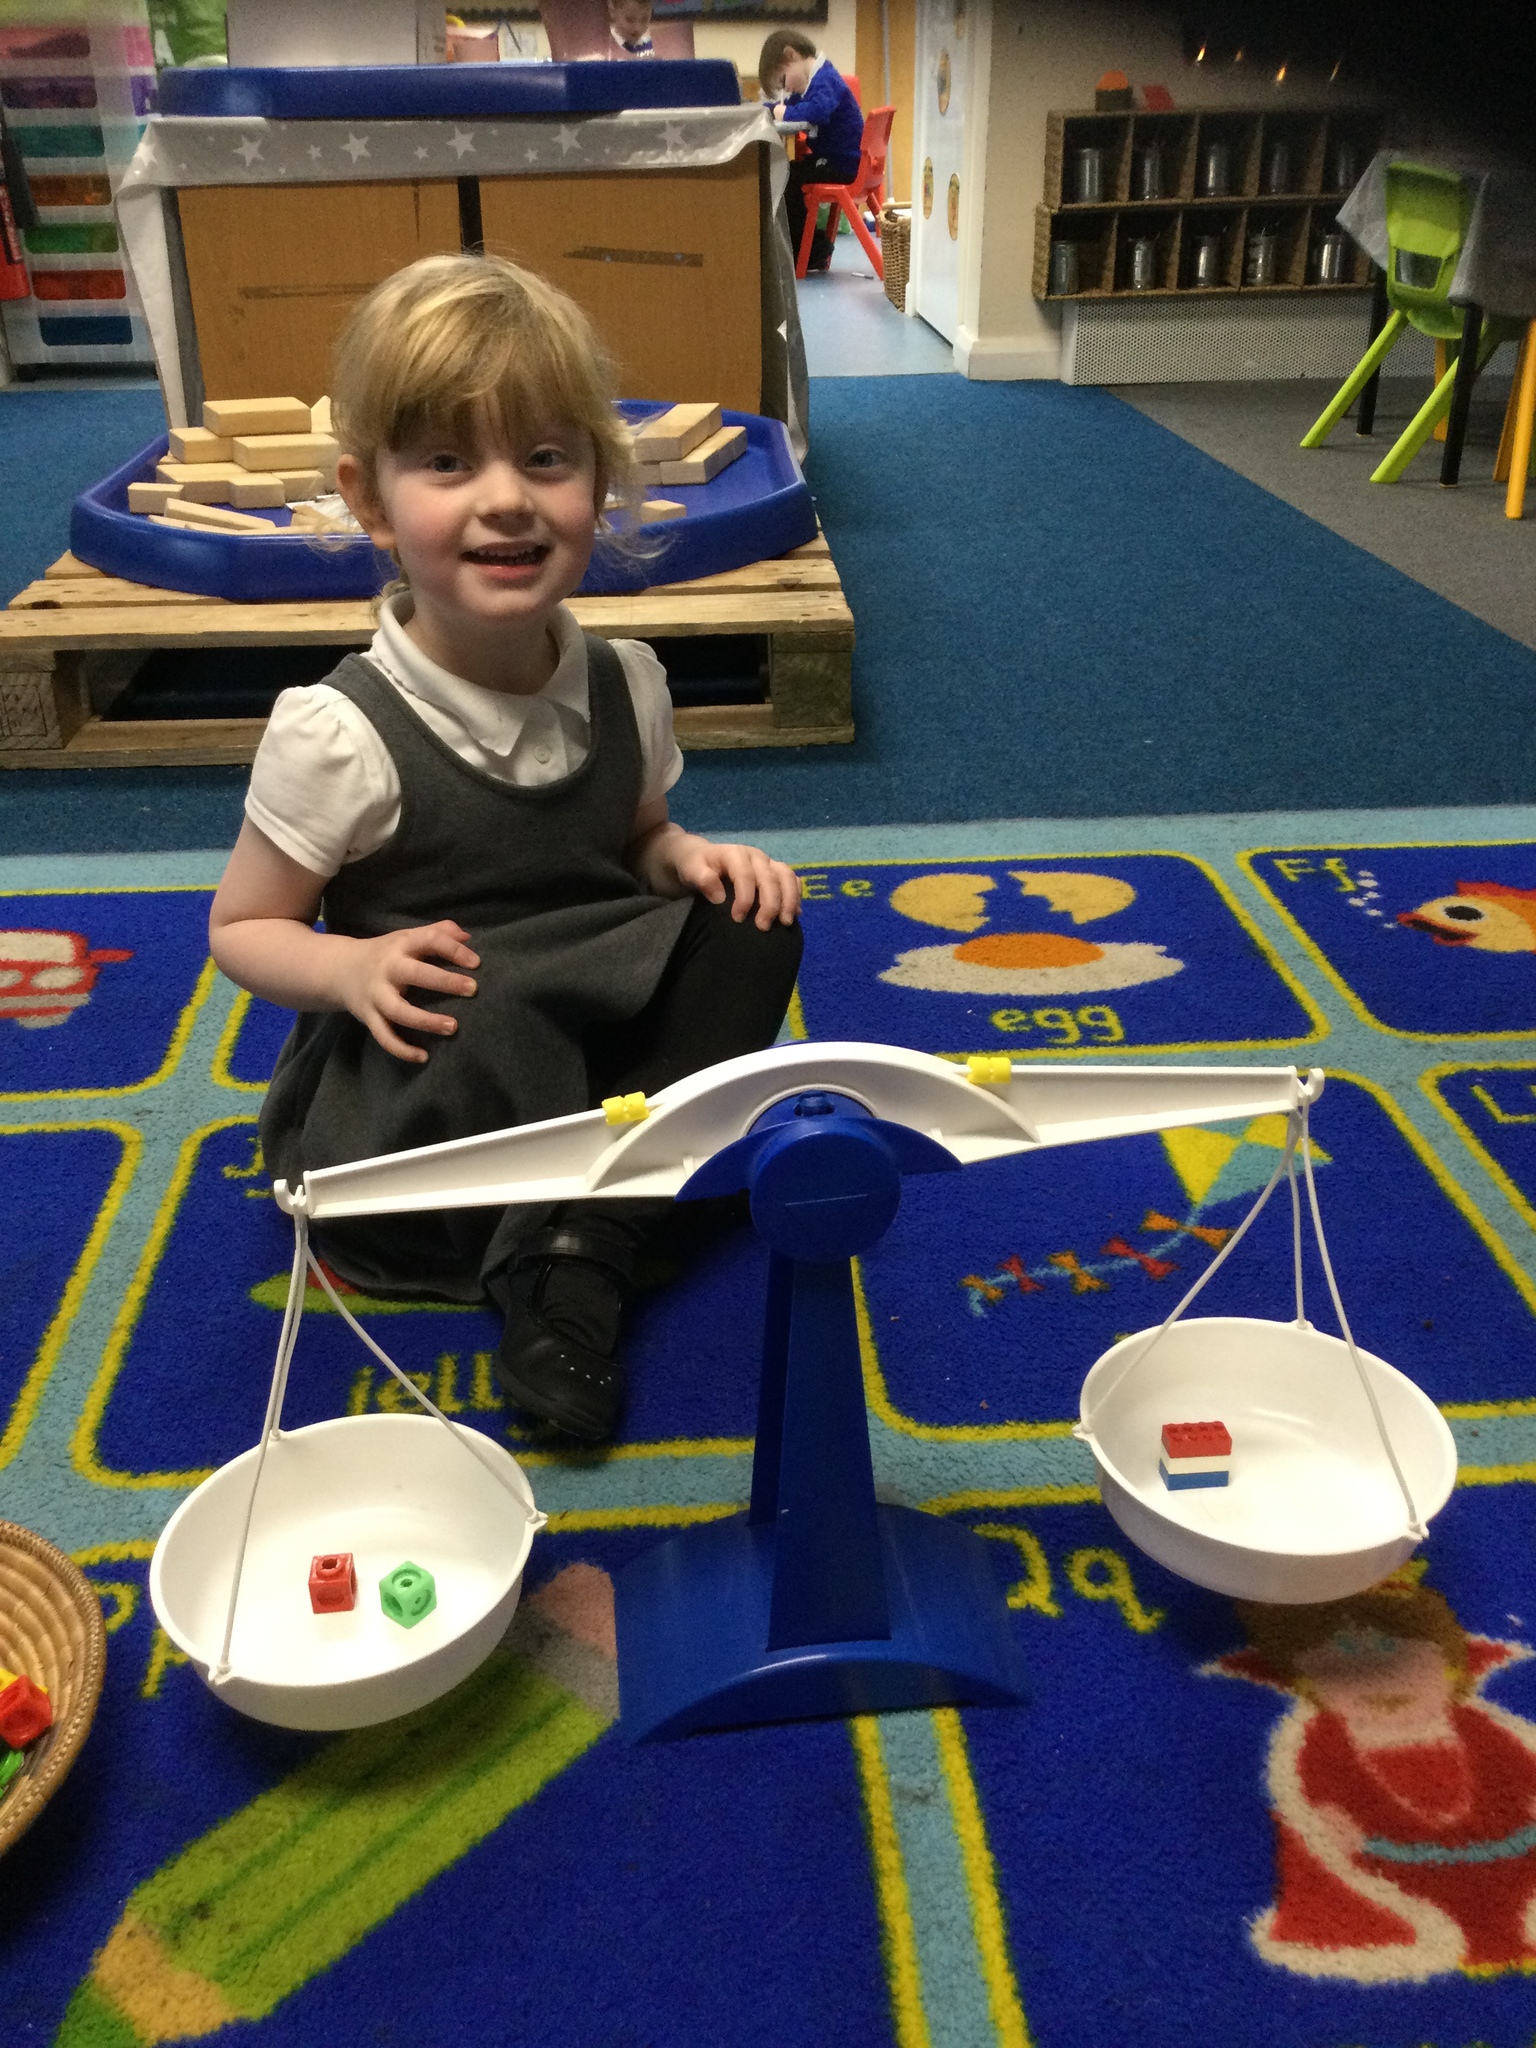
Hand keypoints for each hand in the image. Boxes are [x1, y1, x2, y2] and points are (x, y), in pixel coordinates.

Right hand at [331, 920, 479, 1063]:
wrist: (340, 969)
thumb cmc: (387, 954)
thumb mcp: (408, 937)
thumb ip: (438, 932)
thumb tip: (468, 937)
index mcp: (401, 944)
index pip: (429, 940)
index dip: (454, 950)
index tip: (477, 963)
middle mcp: (388, 969)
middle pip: (416, 974)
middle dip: (445, 981)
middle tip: (473, 989)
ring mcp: (376, 995)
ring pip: (399, 1011)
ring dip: (426, 1021)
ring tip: (452, 1027)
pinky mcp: (368, 1016)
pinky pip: (384, 1036)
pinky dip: (401, 1049)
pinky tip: (423, 1057)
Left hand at [672, 837, 800, 928]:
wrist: (701, 858)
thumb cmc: (695, 866)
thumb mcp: (691, 870)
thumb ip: (702, 879)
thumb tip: (719, 897)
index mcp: (735, 854)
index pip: (745, 875)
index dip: (745, 897)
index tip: (738, 919)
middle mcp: (756, 857)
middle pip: (770, 878)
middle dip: (770, 903)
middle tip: (763, 927)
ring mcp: (768, 863)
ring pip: (787, 877)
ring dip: (789, 900)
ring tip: (786, 923)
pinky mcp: (775, 872)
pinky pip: (792, 880)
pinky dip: (796, 896)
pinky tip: (794, 915)